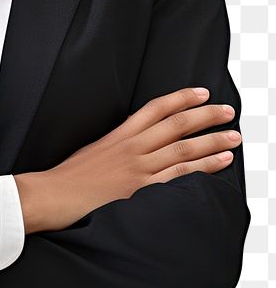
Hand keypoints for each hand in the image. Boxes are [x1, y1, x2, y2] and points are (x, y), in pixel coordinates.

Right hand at [36, 86, 241, 231]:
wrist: (52, 195)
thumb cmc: (68, 176)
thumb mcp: (93, 150)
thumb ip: (117, 144)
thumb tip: (137, 143)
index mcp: (119, 134)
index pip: (156, 108)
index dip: (181, 98)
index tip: (202, 92)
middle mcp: (131, 147)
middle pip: (176, 124)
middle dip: (206, 116)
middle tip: (229, 110)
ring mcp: (137, 168)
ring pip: (184, 148)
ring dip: (213, 141)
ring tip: (235, 136)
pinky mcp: (140, 189)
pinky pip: (179, 175)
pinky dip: (204, 167)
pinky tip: (221, 162)